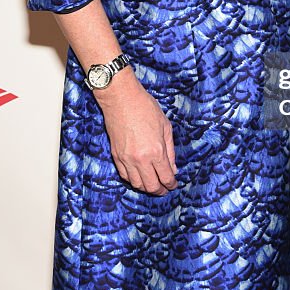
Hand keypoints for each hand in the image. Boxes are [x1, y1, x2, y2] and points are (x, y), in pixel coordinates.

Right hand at [94, 70, 177, 194]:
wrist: (121, 99)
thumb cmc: (145, 108)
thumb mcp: (165, 127)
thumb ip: (170, 151)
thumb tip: (173, 169)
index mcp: (156, 151)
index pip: (166, 177)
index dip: (171, 184)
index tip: (174, 185)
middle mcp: (140, 159)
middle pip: (151, 186)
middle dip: (160, 190)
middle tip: (165, 189)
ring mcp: (126, 159)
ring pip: (137, 184)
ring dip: (146, 187)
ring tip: (153, 184)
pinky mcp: (115, 156)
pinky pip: (124, 176)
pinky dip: (133, 180)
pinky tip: (139, 177)